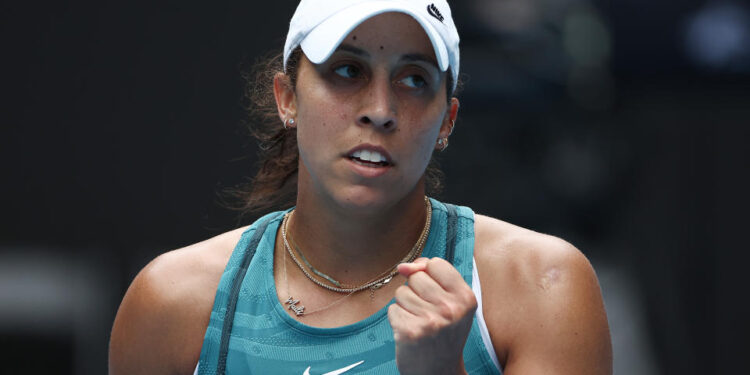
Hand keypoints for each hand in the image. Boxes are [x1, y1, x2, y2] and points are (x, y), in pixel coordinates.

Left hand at [388, 257, 477, 374]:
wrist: (440, 372)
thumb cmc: (444, 332)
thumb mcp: (451, 302)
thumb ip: (431, 276)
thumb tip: (403, 266)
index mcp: (466, 298)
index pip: (435, 263)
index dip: (429, 274)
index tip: (434, 293)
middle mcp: (451, 309)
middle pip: (416, 277)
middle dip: (416, 291)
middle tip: (428, 312)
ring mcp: (430, 321)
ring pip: (401, 292)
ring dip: (406, 306)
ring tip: (419, 322)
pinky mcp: (410, 332)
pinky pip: (392, 309)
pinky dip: (398, 319)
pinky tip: (411, 331)